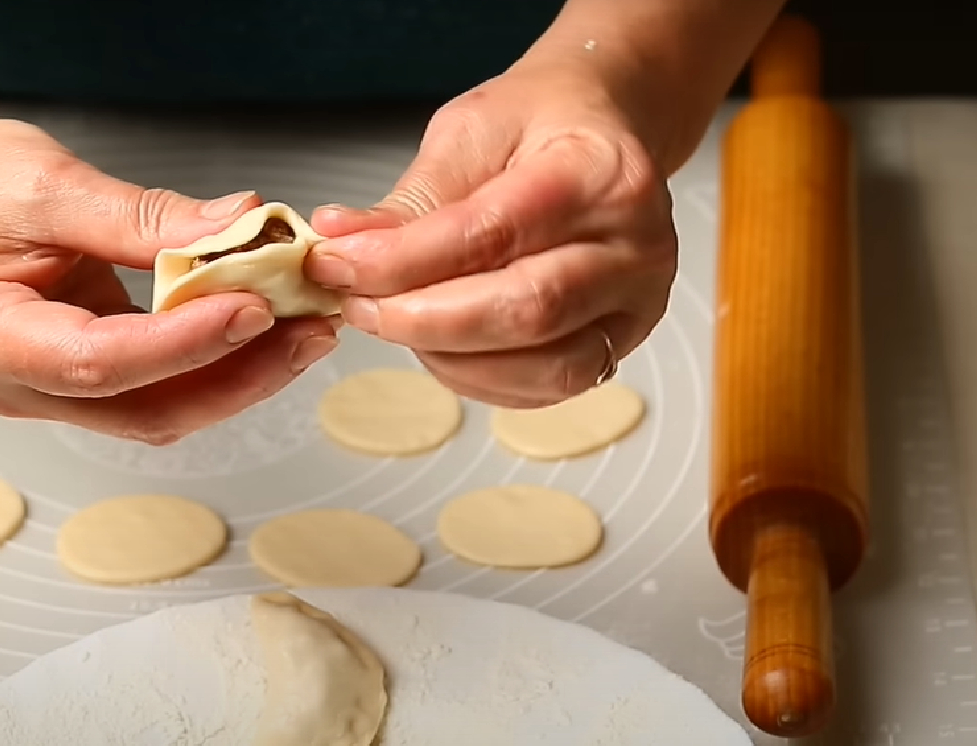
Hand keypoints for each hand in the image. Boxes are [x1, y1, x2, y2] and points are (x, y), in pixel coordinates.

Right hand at [0, 110, 338, 443]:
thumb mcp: (51, 184)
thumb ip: (144, 218)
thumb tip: (237, 231)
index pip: (97, 362)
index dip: (183, 343)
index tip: (253, 307)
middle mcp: (18, 383)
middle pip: (145, 408)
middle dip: (237, 376)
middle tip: (306, 332)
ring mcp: (54, 389)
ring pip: (163, 407)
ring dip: (240, 375)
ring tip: (303, 329)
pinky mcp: (87, 377)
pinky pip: (163, 387)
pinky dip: (218, 361)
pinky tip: (265, 330)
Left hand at [306, 63, 676, 408]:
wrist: (601, 132)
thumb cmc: (540, 126)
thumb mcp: (470, 133)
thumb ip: (414, 201)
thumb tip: (344, 246)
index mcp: (602, 174)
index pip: (492, 233)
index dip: (403, 260)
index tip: (339, 263)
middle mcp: (636, 247)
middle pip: (524, 310)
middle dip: (422, 320)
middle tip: (358, 304)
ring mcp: (636, 305)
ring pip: (541, 366)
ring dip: (448, 356)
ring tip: (395, 320)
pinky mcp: (619, 345)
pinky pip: (544, 388)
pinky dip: (478, 377)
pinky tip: (439, 344)